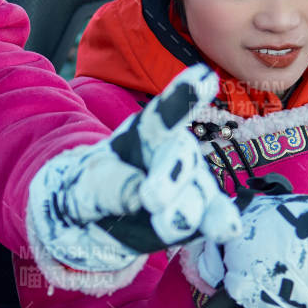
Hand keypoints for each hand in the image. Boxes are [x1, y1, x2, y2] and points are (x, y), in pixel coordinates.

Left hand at [30, 66, 240, 272]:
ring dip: (183, 212)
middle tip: (151, 198)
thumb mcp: (80, 184)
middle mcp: (171, 154)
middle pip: (180, 157)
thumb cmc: (86, 191)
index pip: (161, 116)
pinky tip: (227, 229)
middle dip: (170, 175)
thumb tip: (140, 195)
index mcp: (141, 135)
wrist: (91, 225)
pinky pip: (212, 218)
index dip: (183, 96)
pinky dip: (219, 224)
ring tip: (164, 226)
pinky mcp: (198, 216)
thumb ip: (106, 186)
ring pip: (196, 194)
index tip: (205, 78)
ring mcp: (189, 185)